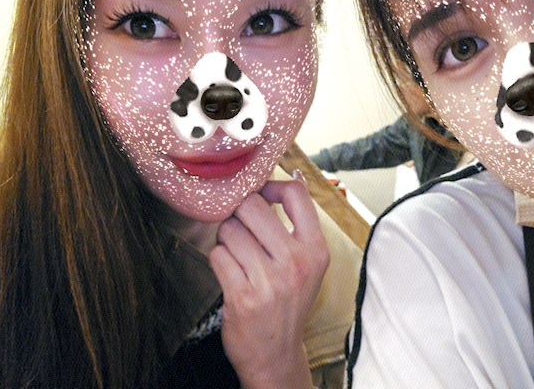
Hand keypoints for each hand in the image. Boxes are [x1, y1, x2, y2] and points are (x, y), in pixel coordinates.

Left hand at [209, 176, 329, 388]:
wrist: (276, 355)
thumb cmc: (288, 304)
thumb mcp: (308, 263)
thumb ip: (299, 223)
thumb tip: (295, 177)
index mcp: (316, 250)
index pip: (296, 195)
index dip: (270, 186)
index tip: (261, 196)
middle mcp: (296, 262)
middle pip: (252, 206)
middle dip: (239, 214)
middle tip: (242, 231)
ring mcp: (269, 280)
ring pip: (230, 230)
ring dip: (226, 240)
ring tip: (237, 257)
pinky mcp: (242, 295)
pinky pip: (217, 255)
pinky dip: (218, 260)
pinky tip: (230, 274)